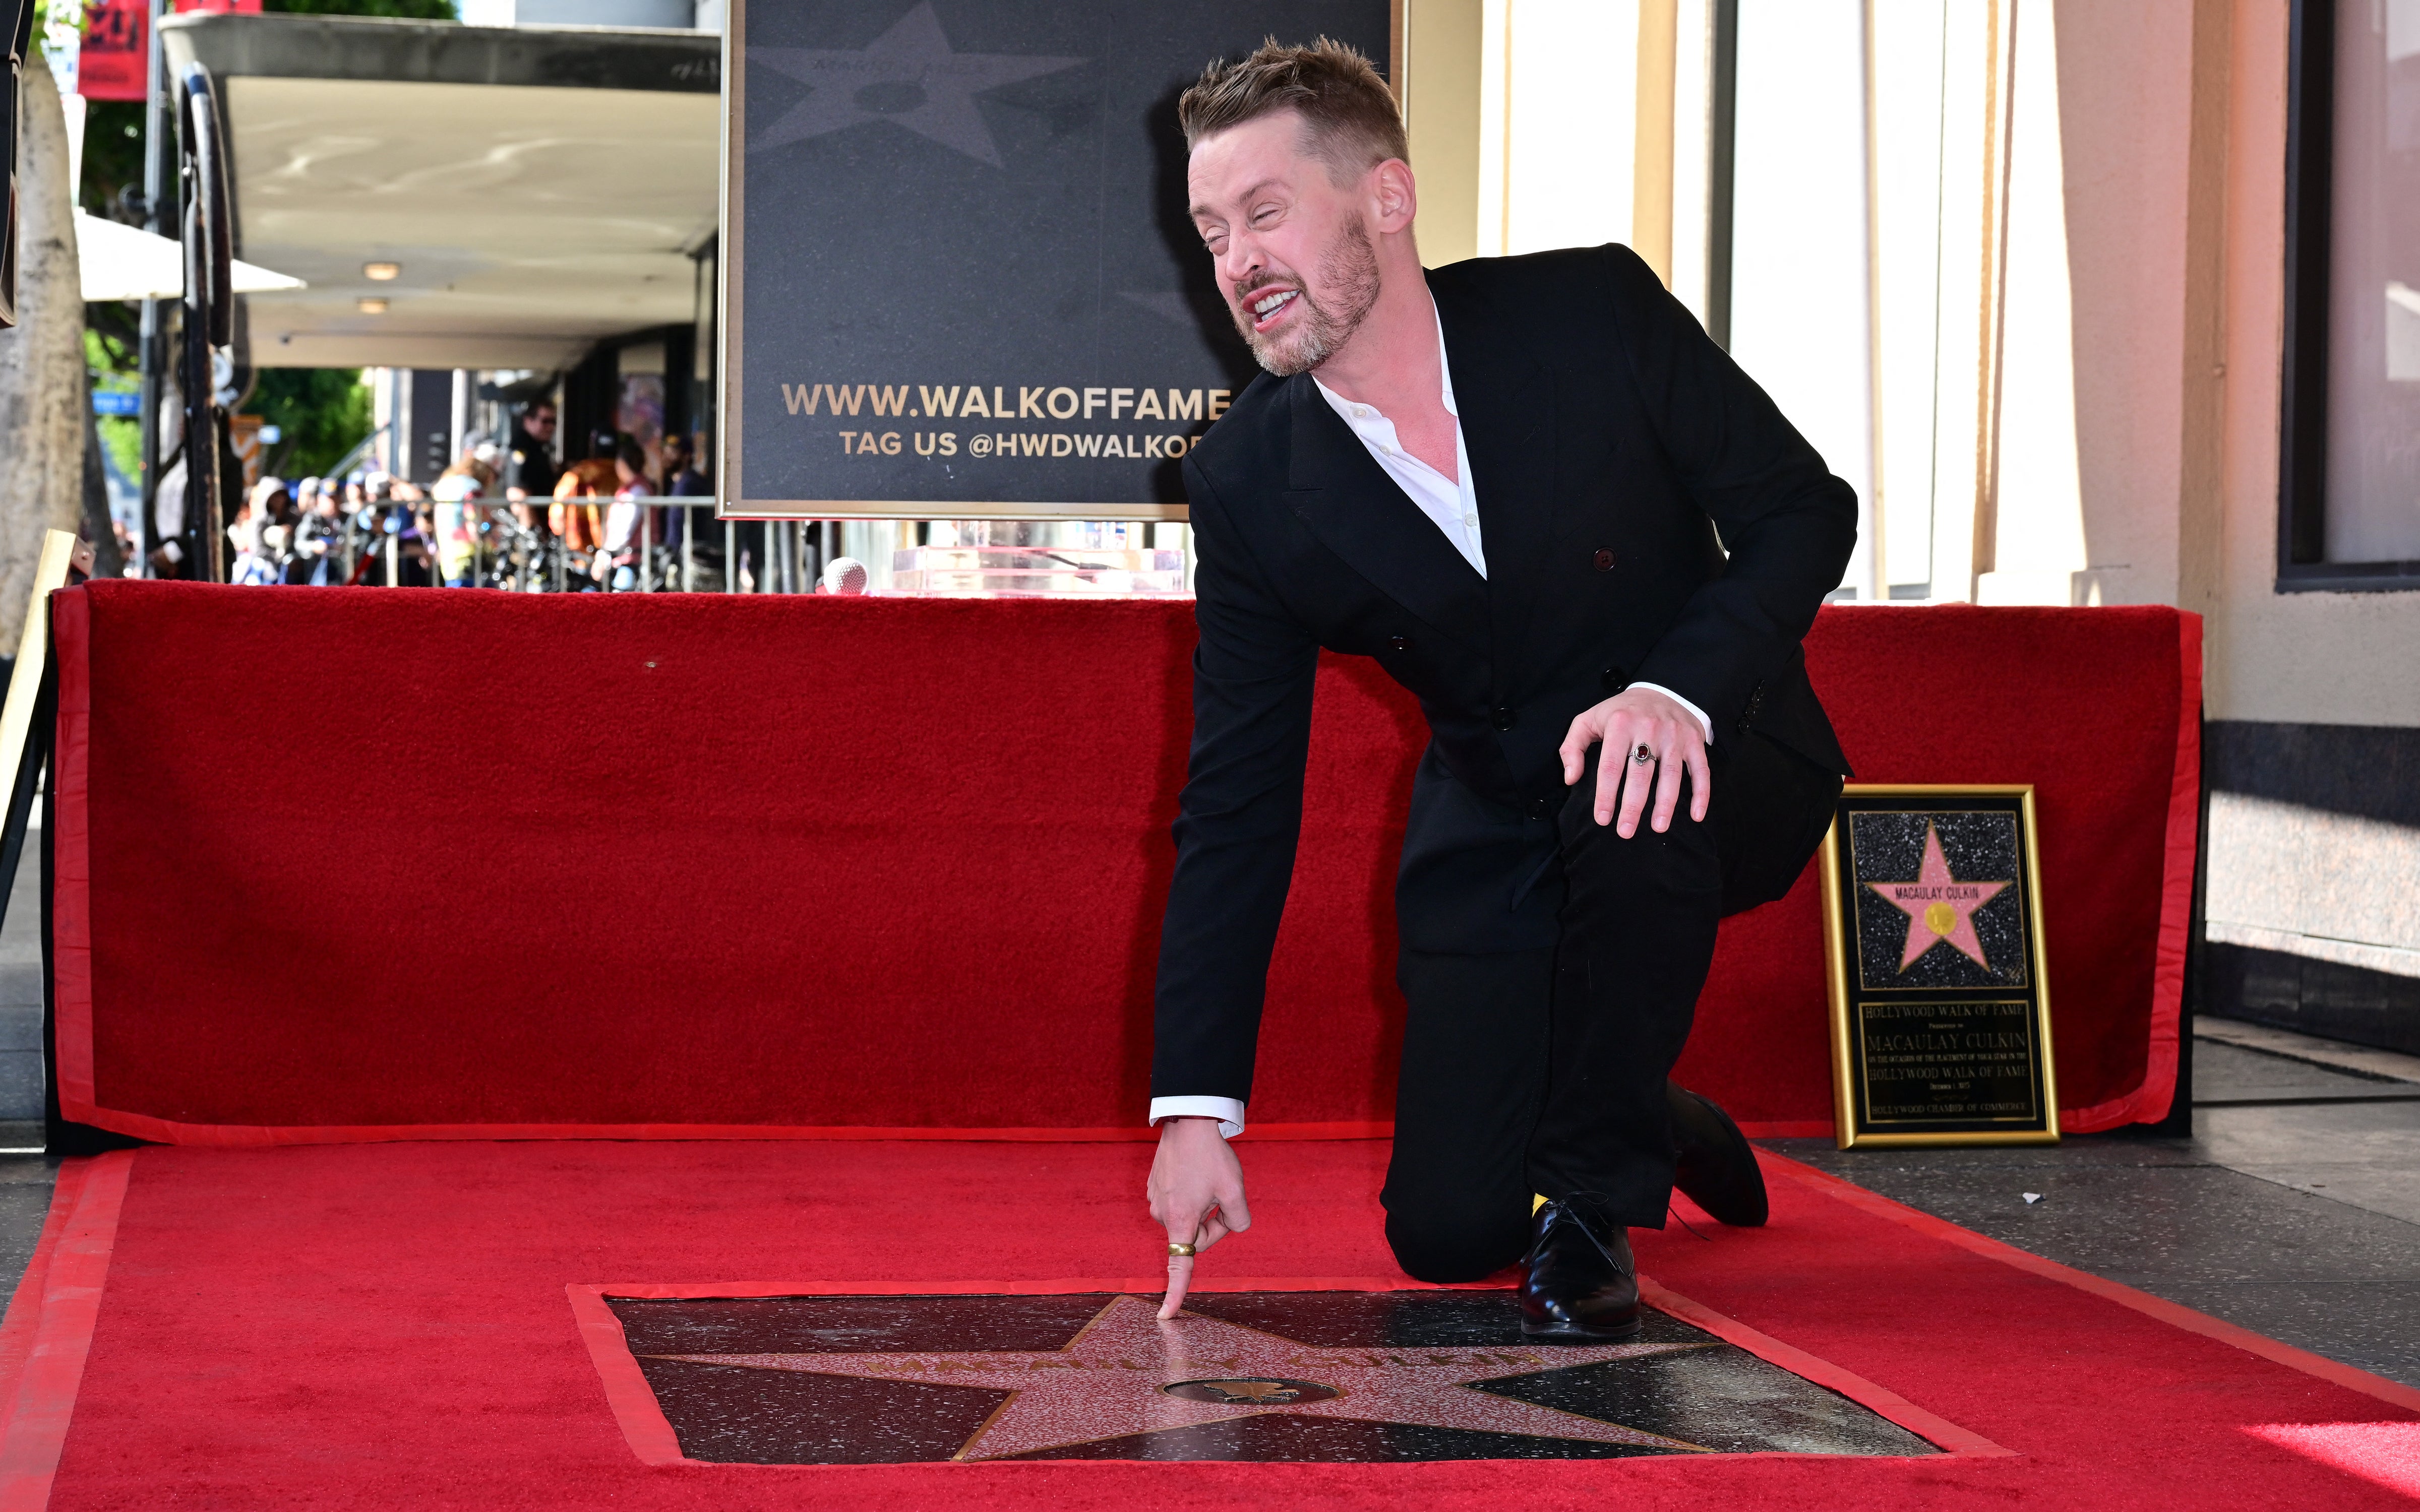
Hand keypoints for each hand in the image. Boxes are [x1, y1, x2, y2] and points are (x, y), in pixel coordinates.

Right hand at [1146, 1116, 1249, 1319]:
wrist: (1188, 1120)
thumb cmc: (1211, 1155)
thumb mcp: (1235, 1190)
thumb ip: (1239, 1220)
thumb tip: (1230, 1226)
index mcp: (1180, 1220)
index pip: (1180, 1266)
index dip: (1175, 1293)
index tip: (1166, 1317)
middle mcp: (1162, 1214)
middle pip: (1196, 1236)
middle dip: (1213, 1223)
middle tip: (1223, 1195)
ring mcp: (1155, 1200)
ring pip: (1188, 1219)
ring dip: (1203, 1206)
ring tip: (1207, 1177)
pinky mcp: (1154, 1187)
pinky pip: (1179, 1203)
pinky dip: (1191, 1194)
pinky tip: (1196, 1171)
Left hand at [1558, 686, 1710, 836]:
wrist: (1660, 689)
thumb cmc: (1619, 713)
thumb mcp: (1587, 721)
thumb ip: (1572, 748)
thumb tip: (1570, 779)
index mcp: (1620, 724)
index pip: (1610, 765)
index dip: (1606, 795)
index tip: (1602, 819)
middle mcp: (1649, 728)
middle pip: (1640, 774)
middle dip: (1632, 806)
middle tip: (1625, 831)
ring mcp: (1674, 734)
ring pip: (1670, 774)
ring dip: (1665, 804)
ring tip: (1658, 828)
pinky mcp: (1694, 740)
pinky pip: (1700, 770)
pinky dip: (1702, 793)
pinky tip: (1696, 816)